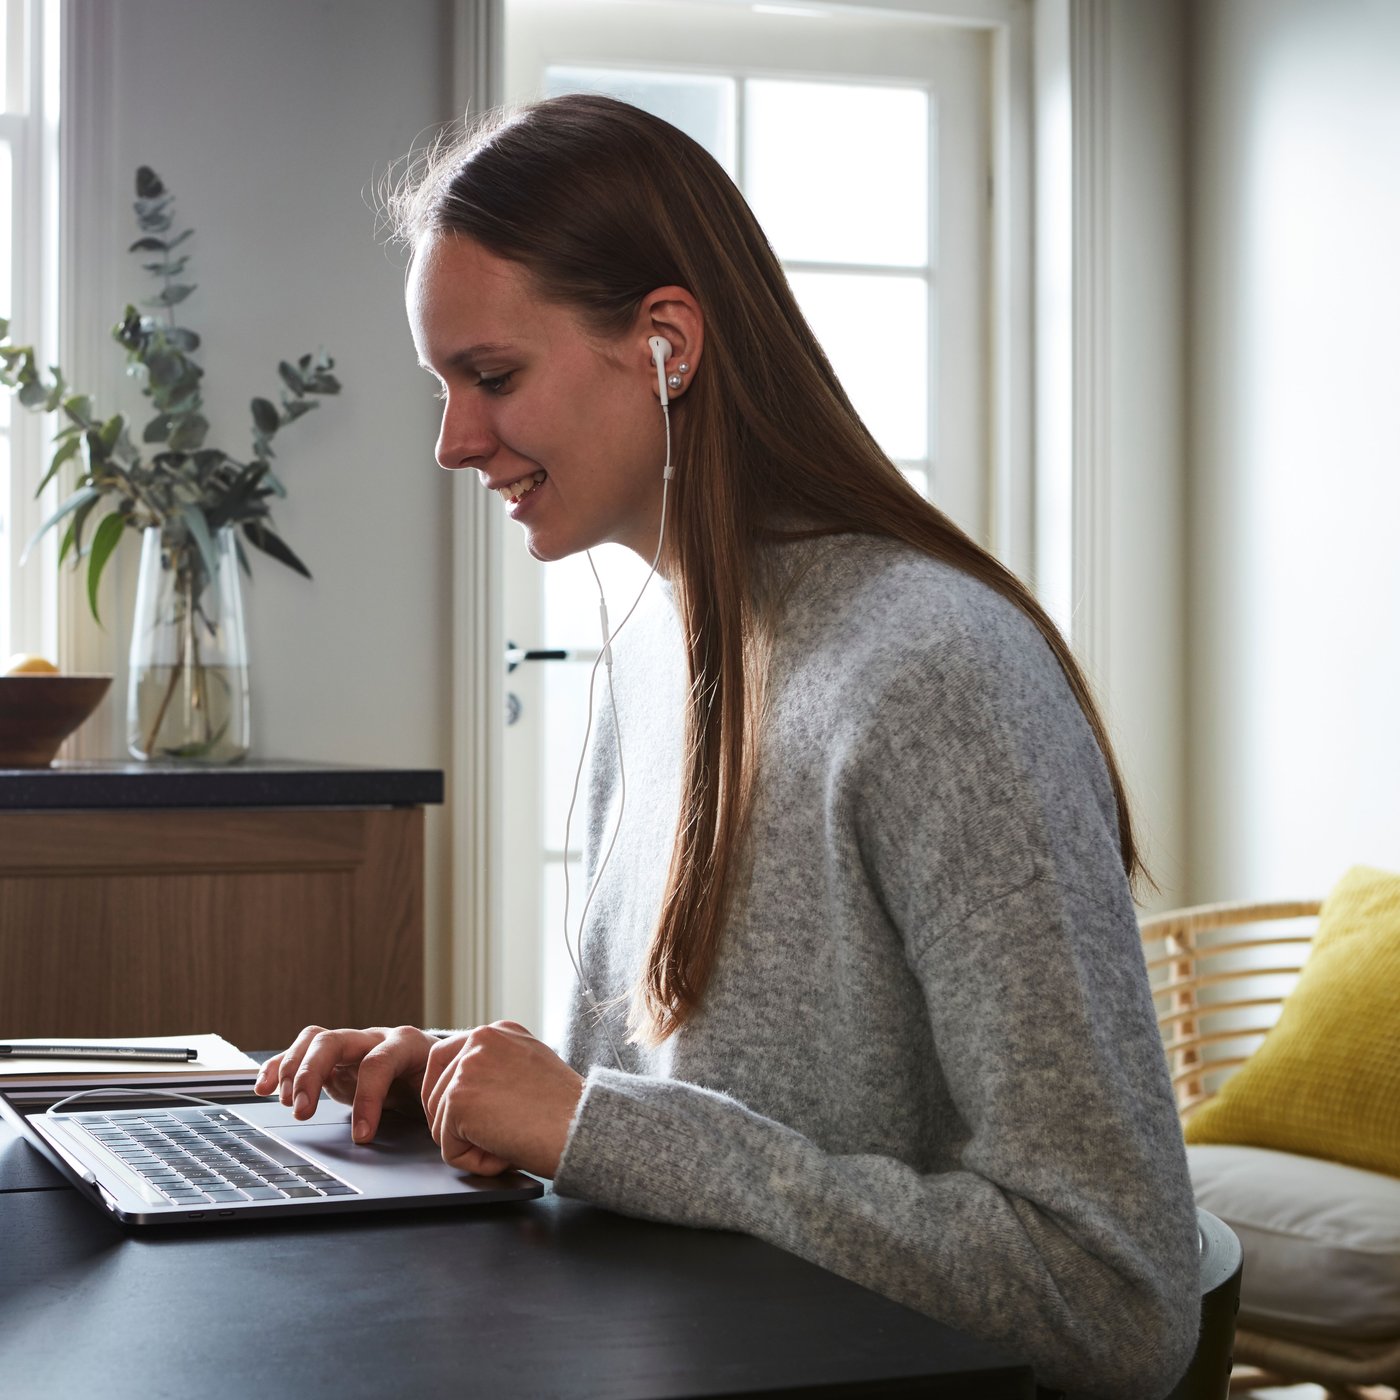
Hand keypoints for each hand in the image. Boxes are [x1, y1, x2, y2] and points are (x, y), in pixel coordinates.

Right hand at [254, 1024, 437, 1142]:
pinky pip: (301, 1053)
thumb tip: (433, 1134)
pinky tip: (262, 1086)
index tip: (361, 1137)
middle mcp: (375, 1038)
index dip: (367, 1099)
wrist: (438, 1066)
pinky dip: (279, 1068)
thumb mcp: (440, 1094)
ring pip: (314, 1041)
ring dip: (292, 1070)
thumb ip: (432, 1106)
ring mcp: (353, 1045)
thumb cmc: (439, 1082)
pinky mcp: (335, 1058)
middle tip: (302, 1113)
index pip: (378, 1063)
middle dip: (311, 1075)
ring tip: (283, 1102)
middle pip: (334, 1041)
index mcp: (407, 1044)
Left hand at [422, 1022, 583, 1178]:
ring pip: (439, 1122)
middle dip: (456, 1124)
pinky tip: (506, 1153)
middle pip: (434, 1092)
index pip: (445, 1060)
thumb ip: (496, 1069)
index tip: (476, 1119)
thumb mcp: (529, 1070)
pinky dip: (475, 1163)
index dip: (452, 1099)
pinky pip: (448, 1149)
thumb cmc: (567, 1111)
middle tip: (496, 1136)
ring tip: (509, 1141)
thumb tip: (468, 1093)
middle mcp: (480, 1039)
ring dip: (469, 1144)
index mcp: (498, 1032)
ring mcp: (466, 1067)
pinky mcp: (458, 1099)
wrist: (583, 1127)